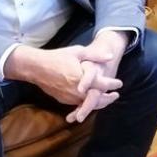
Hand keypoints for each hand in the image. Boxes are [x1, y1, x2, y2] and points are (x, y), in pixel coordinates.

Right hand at [5, 43, 121, 105]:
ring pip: (88, 104)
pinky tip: (91, 100)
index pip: (102, 84)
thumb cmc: (57, 57)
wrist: (36, 68)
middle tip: (116, 95)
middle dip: (108, 98)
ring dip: (98, 102)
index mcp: (82, 78)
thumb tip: (110, 56)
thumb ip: (95, 55)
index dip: (113, 84)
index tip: (119, 83)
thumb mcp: (77, 52)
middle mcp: (77, 91)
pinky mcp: (63, 100)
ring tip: (106, 99)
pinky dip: (86, 103)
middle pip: (98, 99)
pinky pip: (78, 104)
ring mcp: (69, 97)